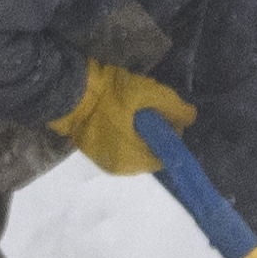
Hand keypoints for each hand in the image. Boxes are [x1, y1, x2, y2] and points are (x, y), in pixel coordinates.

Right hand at [51, 58, 194, 176]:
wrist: (65, 90)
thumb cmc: (109, 95)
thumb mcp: (148, 93)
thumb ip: (173, 106)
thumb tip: (191, 116)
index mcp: (132, 160)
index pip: (165, 156)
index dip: (170, 134)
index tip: (166, 114)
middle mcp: (118, 167)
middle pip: (148, 152)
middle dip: (152, 131)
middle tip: (147, 106)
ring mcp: (102, 160)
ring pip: (132, 147)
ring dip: (137, 130)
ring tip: (131, 107)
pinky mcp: (91, 150)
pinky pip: (116, 143)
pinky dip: (122, 131)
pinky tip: (118, 112)